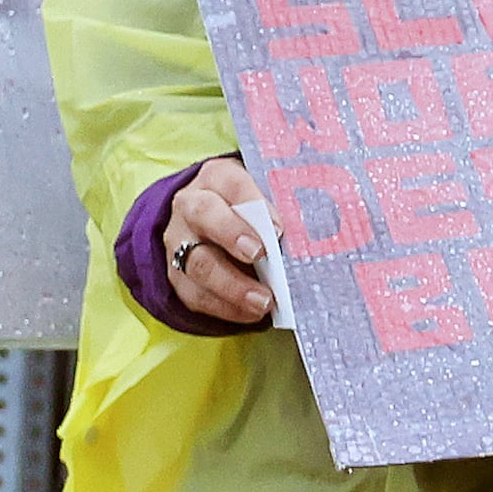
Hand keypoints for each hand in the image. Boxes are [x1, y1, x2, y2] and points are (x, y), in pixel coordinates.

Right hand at [162, 155, 278, 326]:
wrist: (211, 222)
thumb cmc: (253, 209)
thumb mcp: (266, 195)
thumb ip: (285, 206)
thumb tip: (315, 232)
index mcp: (216, 177)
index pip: (231, 182)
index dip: (254, 203)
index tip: (279, 227)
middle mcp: (190, 206)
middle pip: (204, 215)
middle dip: (233, 235)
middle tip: (261, 255)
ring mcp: (179, 242)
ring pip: (198, 263)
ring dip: (232, 286)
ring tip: (264, 301)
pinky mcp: (177, 275)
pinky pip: (196, 295)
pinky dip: (226, 308)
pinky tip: (252, 314)